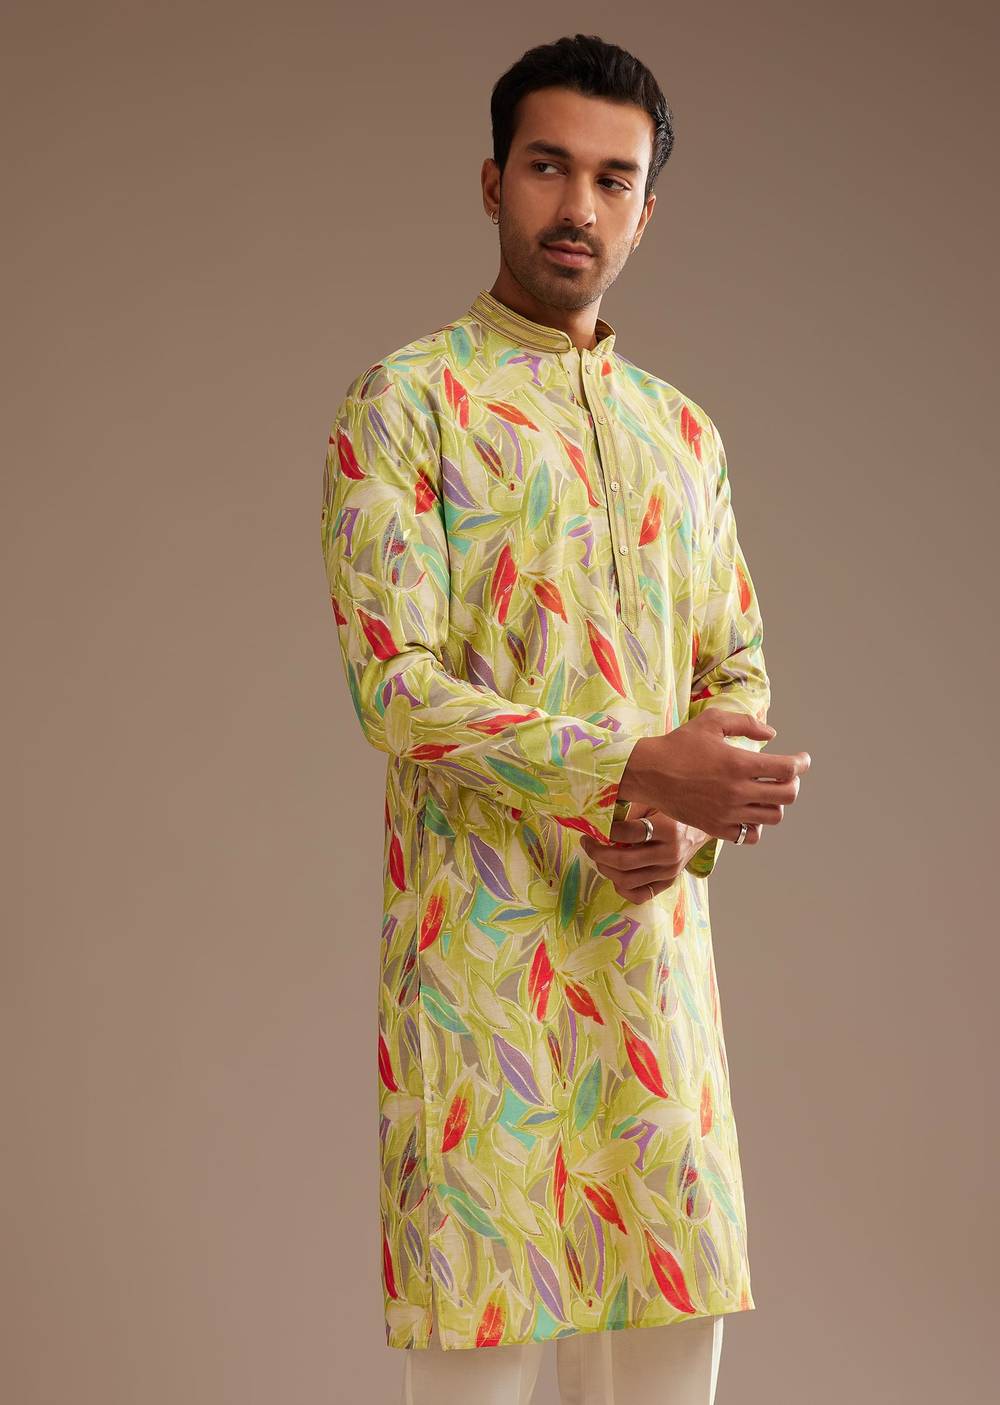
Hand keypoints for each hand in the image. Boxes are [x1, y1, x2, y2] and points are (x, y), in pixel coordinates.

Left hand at [580, 804, 714, 903]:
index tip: (594, 826)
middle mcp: (670, 854)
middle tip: (587, 842)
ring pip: (627, 881)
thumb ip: (629, 810)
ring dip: (605, 869)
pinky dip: (621, 888)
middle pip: (624, 861)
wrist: (700, 829)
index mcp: (668, 829)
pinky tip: (614, 874)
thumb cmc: (673, 811)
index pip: (629, 833)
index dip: (606, 831)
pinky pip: (640, 895)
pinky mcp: (668, 883)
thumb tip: (598, 814)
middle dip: (598, 853)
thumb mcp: (654, 802)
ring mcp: (669, 872)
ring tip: (598, 856)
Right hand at [619, 709, 810, 844]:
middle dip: (792, 783)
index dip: (801, 763)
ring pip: (773, 816)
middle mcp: (737, 791)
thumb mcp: (711, 721)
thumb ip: (746, 723)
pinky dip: (756, 825)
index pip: (788, 769)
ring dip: (776, 803)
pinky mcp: (716, 828)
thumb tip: (772, 733)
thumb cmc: (679, 744)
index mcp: (739, 763)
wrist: (648, 773)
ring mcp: (728, 813)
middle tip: (785, 776)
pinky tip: (749, 811)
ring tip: (767, 792)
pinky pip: (750, 835)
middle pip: (787, 795)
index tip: (802, 760)